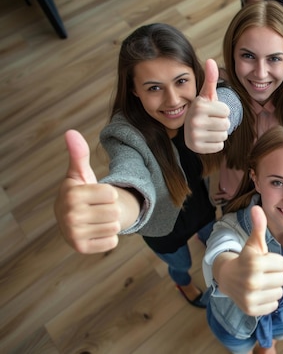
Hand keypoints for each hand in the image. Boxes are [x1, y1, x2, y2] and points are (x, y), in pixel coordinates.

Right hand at [54, 130, 120, 252]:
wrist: (70, 219)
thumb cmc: (80, 192)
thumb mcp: (80, 173)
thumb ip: (79, 154)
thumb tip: (71, 132)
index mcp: (72, 194)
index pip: (112, 194)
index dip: (109, 193)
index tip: (96, 195)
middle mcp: (69, 216)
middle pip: (115, 211)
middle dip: (111, 209)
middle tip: (97, 209)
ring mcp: (73, 234)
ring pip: (115, 227)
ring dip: (110, 223)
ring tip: (96, 219)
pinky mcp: (81, 248)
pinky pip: (112, 242)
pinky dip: (108, 238)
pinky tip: (95, 232)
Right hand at [184, 59, 230, 153]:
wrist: (188, 128)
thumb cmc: (203, 110)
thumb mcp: (207, 95)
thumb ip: (211, 78)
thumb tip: (210, 60)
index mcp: (199, 106)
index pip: (227, 111)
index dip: (222, 111)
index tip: (211, 111)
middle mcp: (194, 120)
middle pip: (226, 124)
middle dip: (222, 123)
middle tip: (210, 121)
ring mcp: (194, 135)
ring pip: (223, 136)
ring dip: (219, 133)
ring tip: (208, 129)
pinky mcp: (197, 148)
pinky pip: (219, 146)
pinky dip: (215, 144)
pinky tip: (206, 138)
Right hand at [215, 206, 282, 315]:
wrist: (226, 278)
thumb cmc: (246, 259)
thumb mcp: (253, 243)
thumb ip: (259, 226)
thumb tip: (257, 207)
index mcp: (254, 263)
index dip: (276, 261)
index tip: (265, 261)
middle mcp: (252, 281)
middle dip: (276, 274)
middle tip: (263, 273)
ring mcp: (250, 297)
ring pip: (279, 292)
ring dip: (273, 288)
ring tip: (261, 283)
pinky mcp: (251, 309)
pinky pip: (273, 305)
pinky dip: (269, 300)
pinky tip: (259, 293)